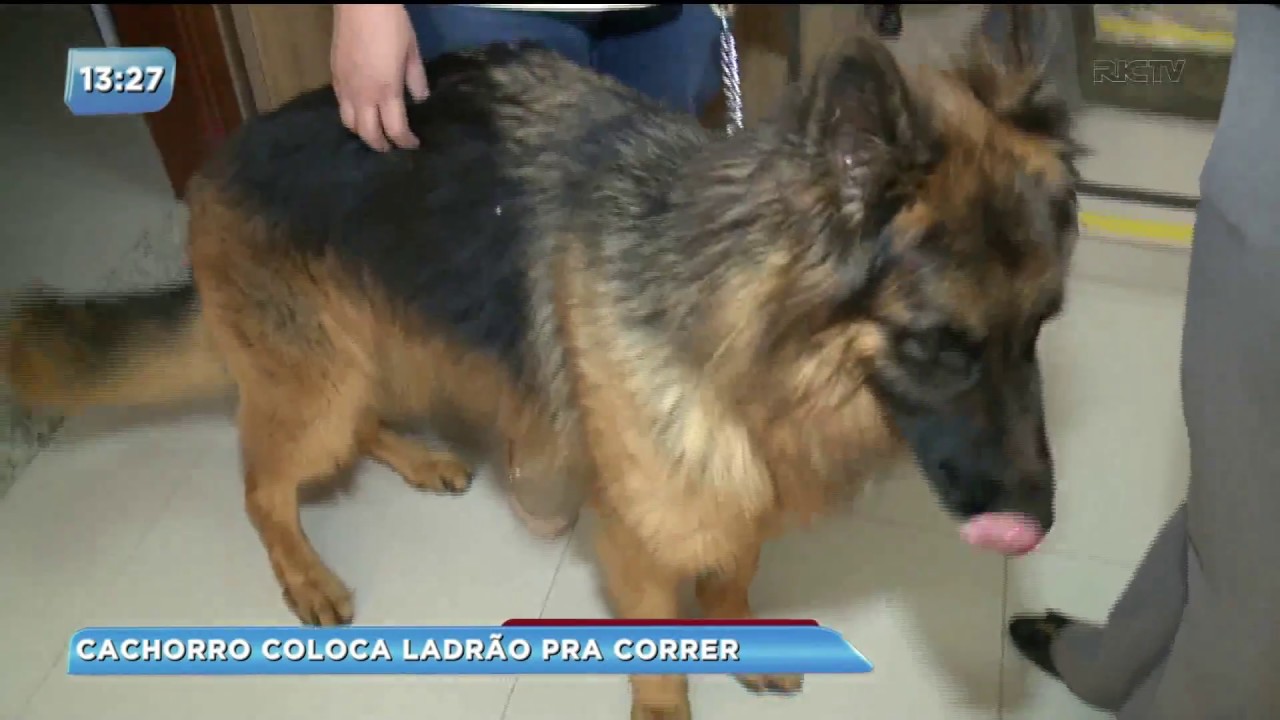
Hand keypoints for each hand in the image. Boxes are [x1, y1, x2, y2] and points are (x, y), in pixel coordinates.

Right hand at [331, 4, 430, 151]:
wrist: (360, 3)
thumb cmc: (391, 24)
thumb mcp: (412, 51)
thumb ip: (416, 79)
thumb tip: (420, 98)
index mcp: (386, 91)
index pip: (395, 129)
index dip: (405, 142)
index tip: (413, 145)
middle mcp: (363, 95)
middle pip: (368, 134)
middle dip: (381, 145)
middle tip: (392, 148)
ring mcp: (345, 87)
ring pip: (349, 123)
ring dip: (363, 133)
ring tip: (374, 132)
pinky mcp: (334, 77)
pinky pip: (340, 106)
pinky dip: (350, 116)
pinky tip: (360, 111)